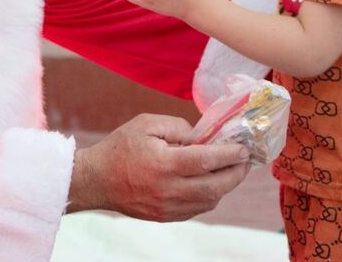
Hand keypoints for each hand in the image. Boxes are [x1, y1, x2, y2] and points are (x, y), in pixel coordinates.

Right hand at [68, 114, 249, 220]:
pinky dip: (210, 196)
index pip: (207, 160)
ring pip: (209, 201)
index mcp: (164, 164)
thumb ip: (178, 127)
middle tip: (246, 161)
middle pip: (215, 186)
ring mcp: (168, 207)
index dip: (230, 154)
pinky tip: (211, 183)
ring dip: (225, 186)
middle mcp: (168, 189)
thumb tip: (202, 137)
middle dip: (236, 173)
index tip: (244, 147)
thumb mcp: (146, 124)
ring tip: (231, 170)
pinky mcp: (165, 216)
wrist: (95, 180)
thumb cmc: (121, 147)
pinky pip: (197, 209)